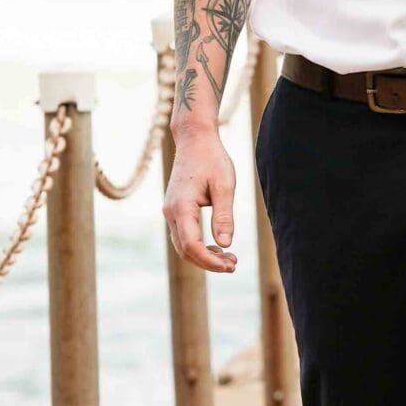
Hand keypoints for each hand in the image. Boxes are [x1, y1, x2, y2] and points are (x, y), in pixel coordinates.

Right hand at [163, 125, 238, 272]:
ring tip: (230, 259)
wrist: (194, 140)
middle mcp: (171, 212)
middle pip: (185, 250)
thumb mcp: (224, 186)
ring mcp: (170, 211)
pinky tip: (218, 247)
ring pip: (183, 245)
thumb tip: (225, 244)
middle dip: (208, 262)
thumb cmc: (212, 160)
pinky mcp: (175, 210)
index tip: (230, 265)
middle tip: (234, 265)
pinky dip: (199, 246)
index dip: (210, 260)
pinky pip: (184, 235)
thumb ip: (224, 216)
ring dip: (204, 256)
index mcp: (181, 207)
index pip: (192, 245)